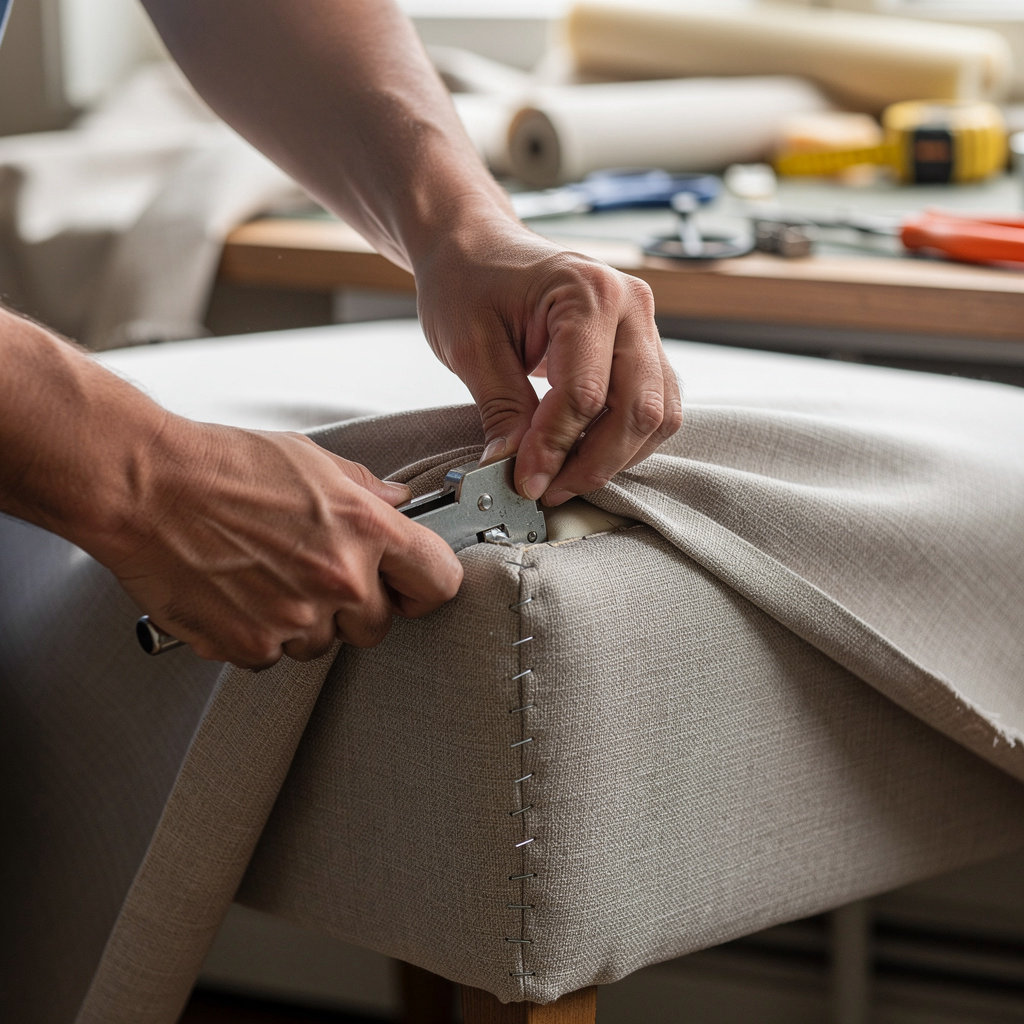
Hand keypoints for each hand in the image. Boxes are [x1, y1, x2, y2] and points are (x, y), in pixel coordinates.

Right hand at [102, 419, 462, 668]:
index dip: (428, 584)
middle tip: (317, 573)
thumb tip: (399, 503)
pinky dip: (262, 635)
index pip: (440, 580)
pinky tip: (239, 594)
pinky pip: (275, 656)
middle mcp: (337, 578)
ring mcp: (294, 618)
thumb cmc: (223, 465)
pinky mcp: (250, 645)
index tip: (413, 584)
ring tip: (267, 576)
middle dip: (357, 606)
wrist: (145, 487)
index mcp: (363, 528)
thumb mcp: (311, 459)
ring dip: (307, 622)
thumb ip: (365, 489)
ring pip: (325, 645)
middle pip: (380, 624)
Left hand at [416, 219, 682, 505]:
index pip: (585, 393)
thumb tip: (512, 471)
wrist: (478, 247)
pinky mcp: (643, 347)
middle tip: (547, 490)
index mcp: (586, 292)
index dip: (554, 448)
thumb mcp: (468, 346)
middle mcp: (630, 305)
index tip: (525, 481)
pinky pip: (654, 407)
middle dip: (593, 463)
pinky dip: (625, 441)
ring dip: (614, 458)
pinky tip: (581, 453)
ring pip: (657, 415)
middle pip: (638, 409)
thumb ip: (500, 410)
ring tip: (562, 476)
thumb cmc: (468, 281)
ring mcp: (644, 326)